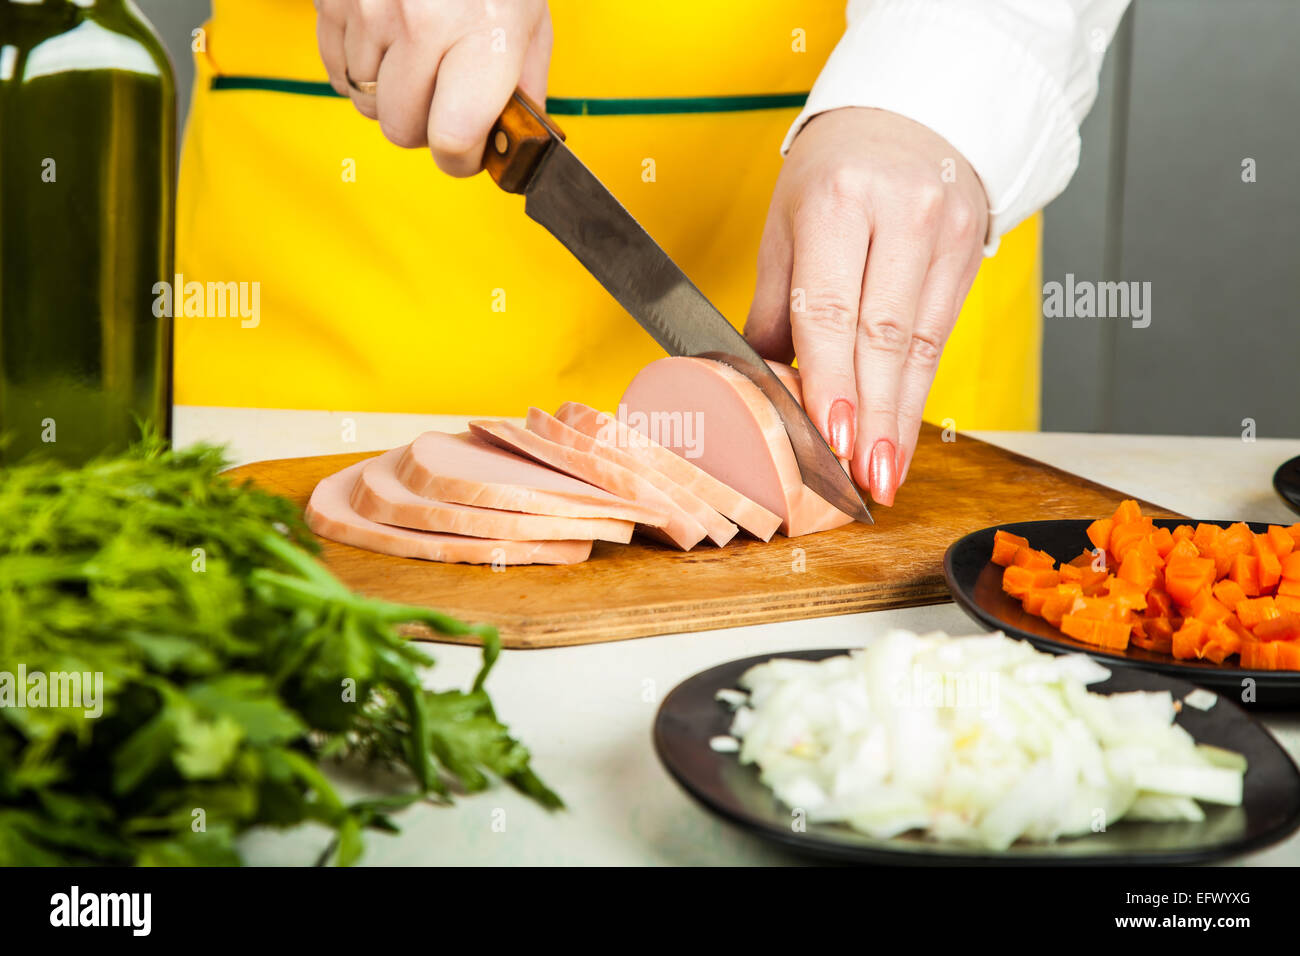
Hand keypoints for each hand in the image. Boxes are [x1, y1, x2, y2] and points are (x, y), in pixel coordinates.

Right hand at [315, 0, 551, 174]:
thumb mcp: (529, 23)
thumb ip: (524, 89)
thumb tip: (510, 143)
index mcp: (481, 36)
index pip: (451, 139)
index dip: (459, 159)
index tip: (466, 153)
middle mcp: (423, 24)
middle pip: (401, 129)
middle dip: (423, 127)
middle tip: (441, 102)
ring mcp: (371, 9)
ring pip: (364, 102)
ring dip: (389, 95)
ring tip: (415, 60)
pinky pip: (335, 70)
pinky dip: (358, 69)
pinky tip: (386, 44)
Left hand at [745, 107, 988, 505]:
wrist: (909, 118)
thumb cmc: (833, 174)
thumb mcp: (785, 227)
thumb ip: (775, 309)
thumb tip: (760, 388)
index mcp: (840, 202)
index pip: (833, 309)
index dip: (833, 381)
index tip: (831, 438)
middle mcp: (903, 215)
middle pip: (886, 338)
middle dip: (873, 419)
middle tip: (863, 482)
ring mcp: (947, 234)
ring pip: (922, 348)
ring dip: (900, 421)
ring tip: (883, 476)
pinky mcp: (974, 255)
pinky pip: (941, 339)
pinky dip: (917, 395)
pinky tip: (900, 434)